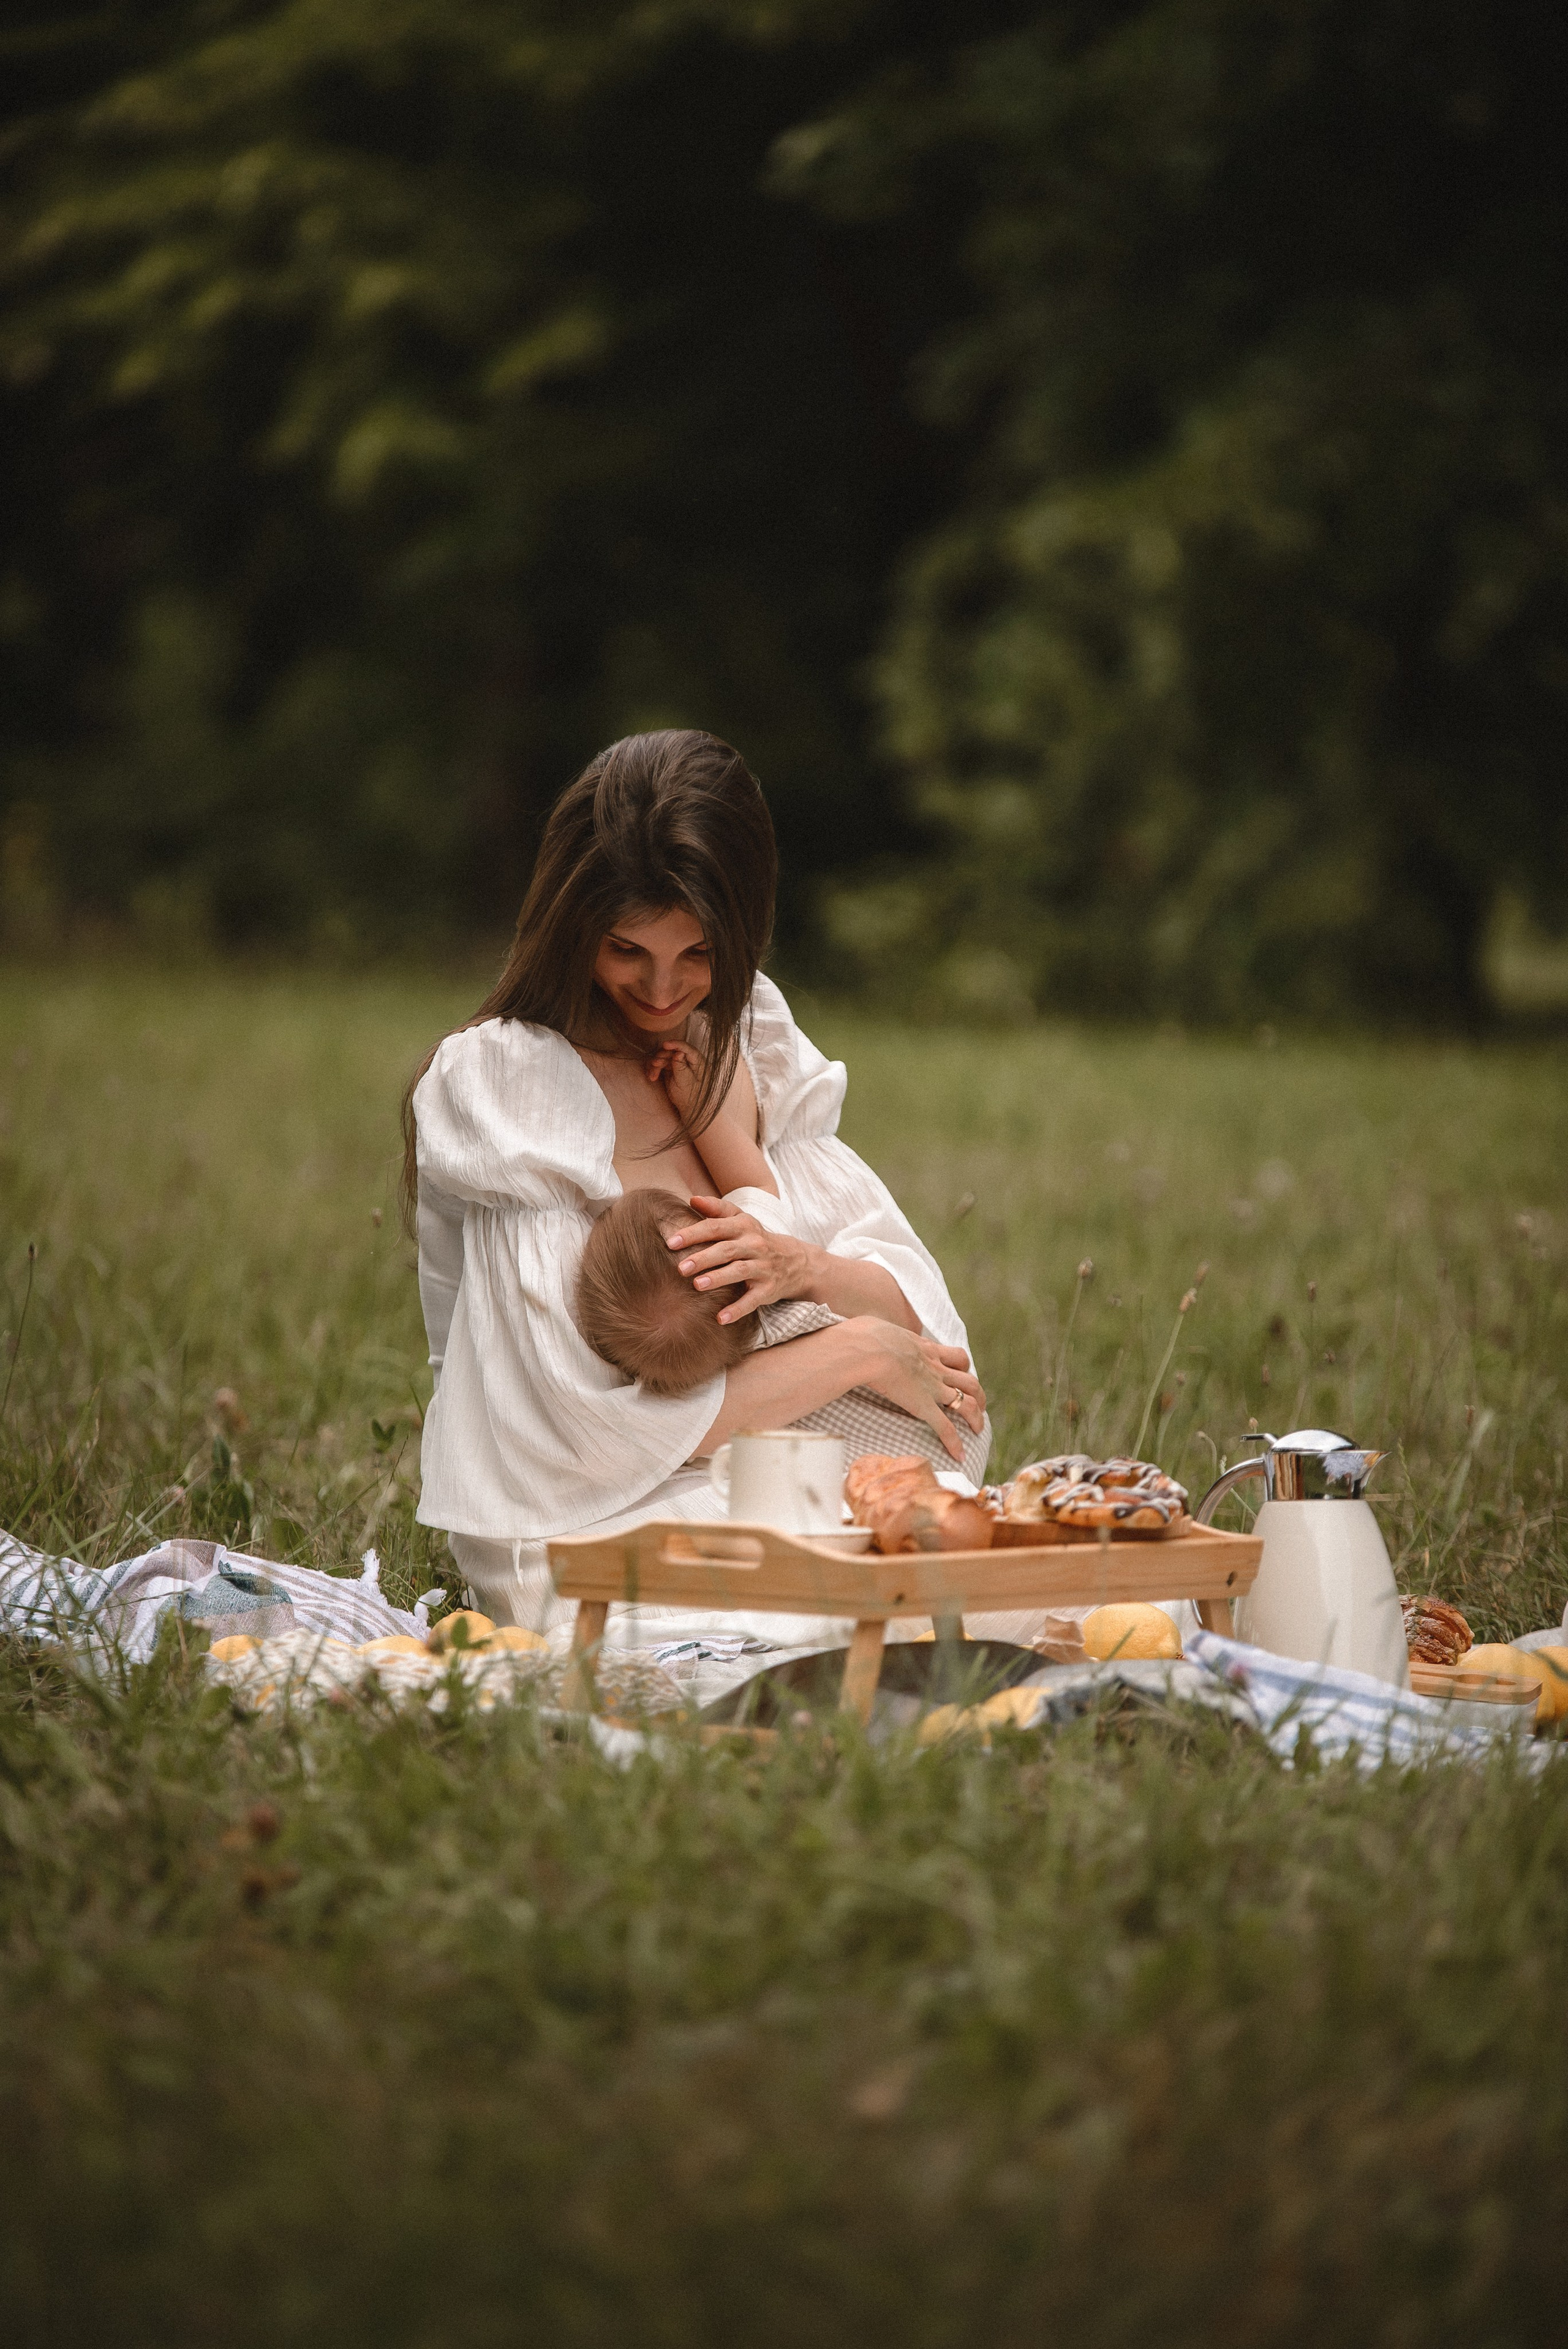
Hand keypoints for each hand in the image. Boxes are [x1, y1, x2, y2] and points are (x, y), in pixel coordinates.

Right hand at [644, 1037, 707, 1125]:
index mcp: (698, 1061)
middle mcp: (688, 1060)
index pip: (687, 1048)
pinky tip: (652, 1077)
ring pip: (665, 1057)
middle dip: (662, 1056)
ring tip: (652, 1075)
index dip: (676, 1044)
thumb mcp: (686, 1083)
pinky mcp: (671, 1069)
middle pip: (673, 1051)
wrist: (690, 1108)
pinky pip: (661, 1064)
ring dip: (656, 1064)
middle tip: (655, 1064)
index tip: (665, 1045)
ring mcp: (679, 1063)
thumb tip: (679, 1053)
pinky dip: (655, 1069)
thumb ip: (682, 1067)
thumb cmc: (693, 1097)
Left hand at [665, 1194, 812, 1322]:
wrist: (796, 1261)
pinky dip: (737, 1309)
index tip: (671, 1243)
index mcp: (743, 1226)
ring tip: (697, 1285)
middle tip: (681, 1267)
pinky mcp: (768, 1289)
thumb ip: (716, 1209)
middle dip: (703, 1258)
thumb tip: (691, 1199)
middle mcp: (754, 1245)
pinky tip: (720, 1318)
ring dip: (718, 1278)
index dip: (693, 1234)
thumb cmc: (756, 1239)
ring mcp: (763, 1267)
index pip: (715, 1227)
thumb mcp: (741, 1220)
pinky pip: (752, 1300)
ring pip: (739, 1271)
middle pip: (726, 1249)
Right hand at [848, 1318, 985, 1463]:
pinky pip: (945, 1428)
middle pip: (969, 1380)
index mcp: (927, 1349)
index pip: (954, 1356)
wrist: (869, 1349)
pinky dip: (955, 1443)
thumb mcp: (879, 1327)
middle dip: (978, 1394)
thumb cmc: (865, 1335)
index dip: (961, 1366)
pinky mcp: (924, 1406)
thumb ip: (880, 1332)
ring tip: (978, 1429)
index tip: (960, 1374)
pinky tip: (960, 1456)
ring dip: (976, 1417)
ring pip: (967, 1403)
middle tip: (978, 1404)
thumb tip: (865, 1330)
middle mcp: (936, 1368)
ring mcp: (933, 1388)